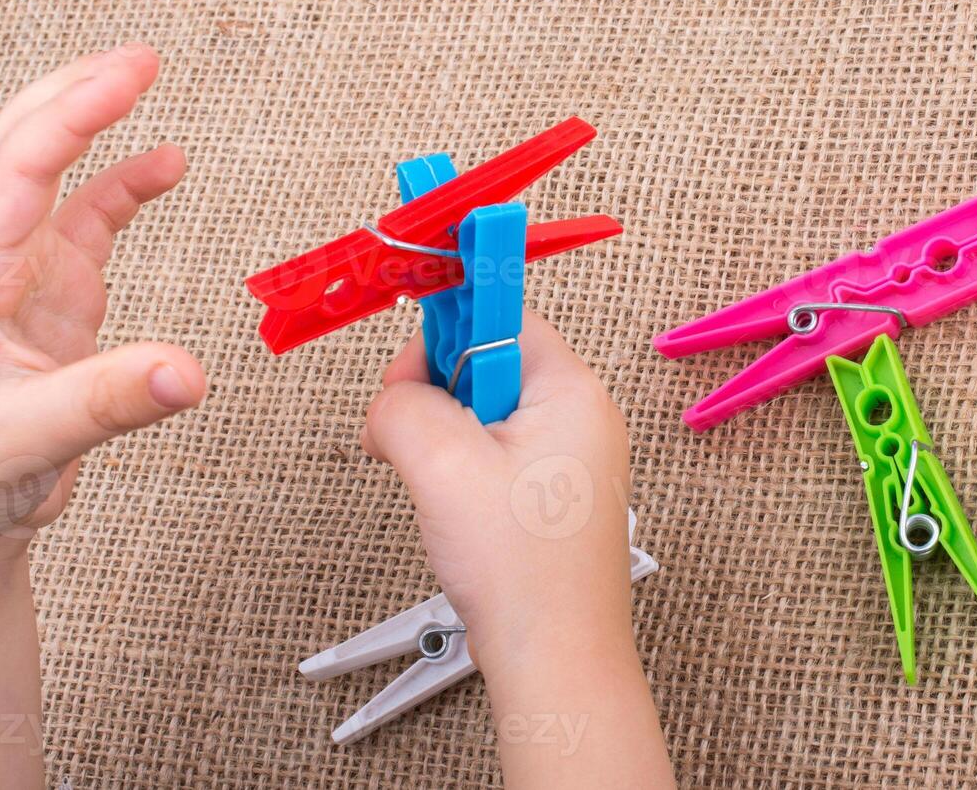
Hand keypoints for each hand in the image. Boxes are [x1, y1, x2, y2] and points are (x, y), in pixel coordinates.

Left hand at [0, 45, 206, 565]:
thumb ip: (110, 399)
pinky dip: (125, 186)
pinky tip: (162, 166)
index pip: (20, 169)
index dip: (76, 113)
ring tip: (141, 78)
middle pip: (19, 142)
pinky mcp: (52, 295)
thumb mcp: (28, 437)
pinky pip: (89, 218)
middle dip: (74, 90)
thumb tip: (190, 371)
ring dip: (92, 122)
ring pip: (48, 169)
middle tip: (138, 56)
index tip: (130, 75)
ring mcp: (20, 272)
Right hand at [362, 310, 633, 674]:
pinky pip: (498, 455)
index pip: (505, 316)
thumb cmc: (524, 572)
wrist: (555, 659)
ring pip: (488, 413)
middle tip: (404, 433)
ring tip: (432, 484)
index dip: (447, 331)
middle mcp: (583, 418)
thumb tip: (393, 397)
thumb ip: (404, 405)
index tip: (407, 360)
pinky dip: (461, 470)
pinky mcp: (554, 497)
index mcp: (573, 392)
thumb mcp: (442, 466)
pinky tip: (451, 508)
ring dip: (444, 437)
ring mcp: (572, 460)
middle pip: (491, 363)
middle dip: (436, 393)